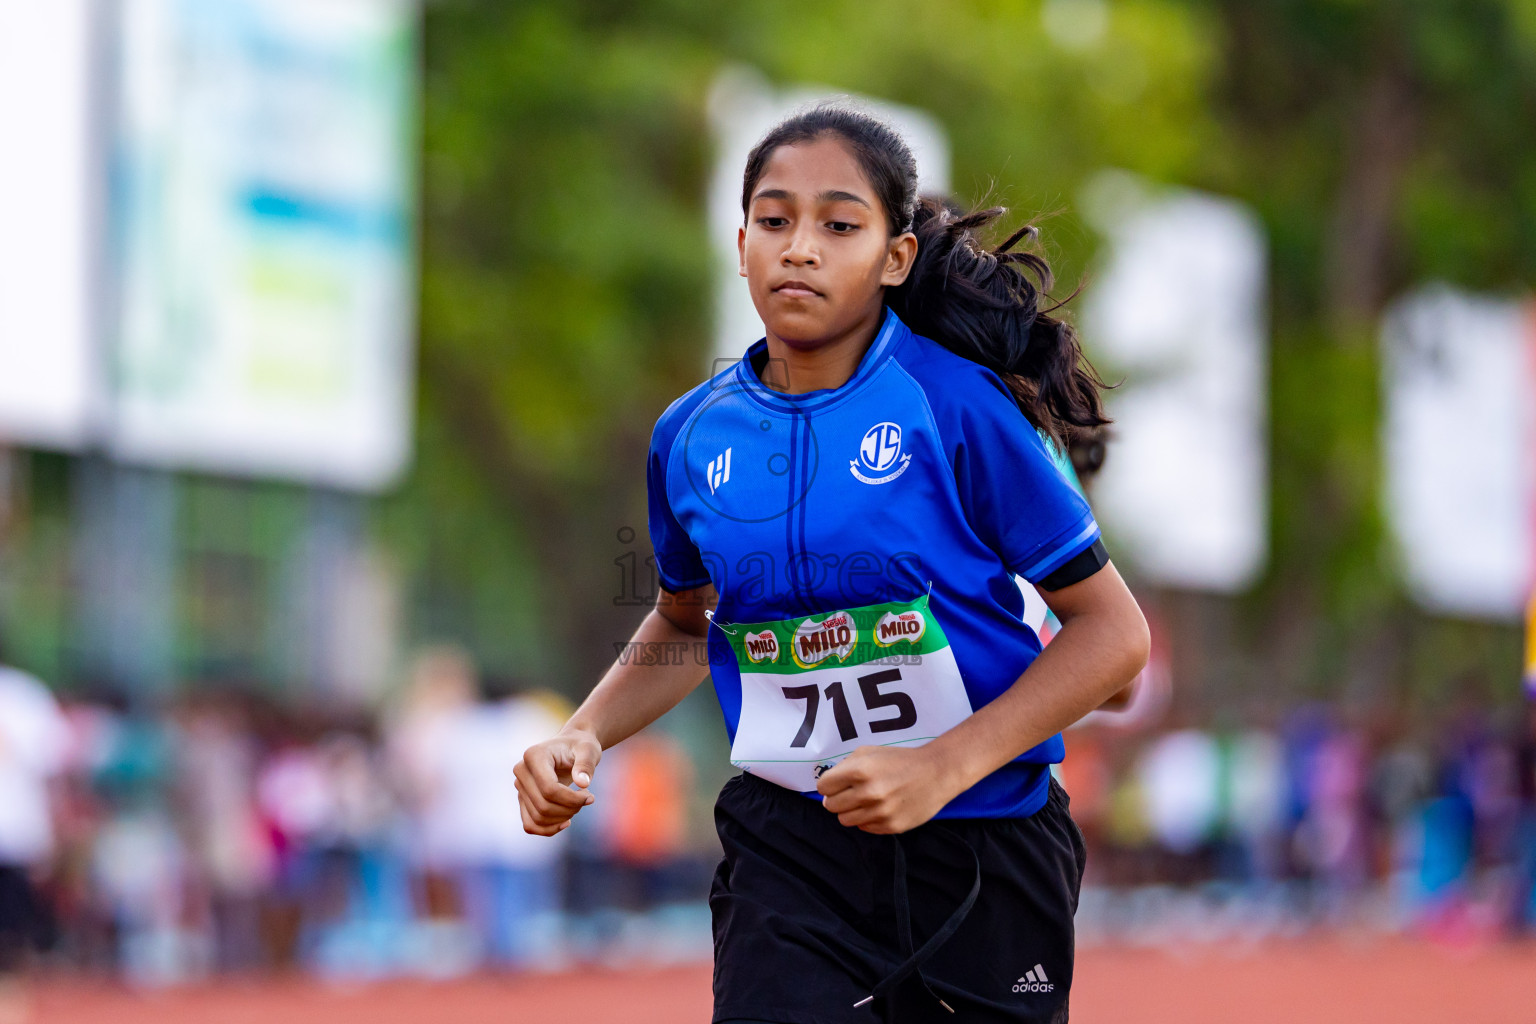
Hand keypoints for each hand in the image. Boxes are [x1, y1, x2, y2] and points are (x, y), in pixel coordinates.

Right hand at [514, 729, 601, 835]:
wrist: (571, 746)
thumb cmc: (580, 746)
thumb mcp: (589, 750)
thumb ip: (586, 764)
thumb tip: (583, 782)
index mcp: (533, 755)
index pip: (549, 789)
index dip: (571, 799)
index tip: (590, 796)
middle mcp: (521, 771)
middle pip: (543, 806)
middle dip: (570, 809)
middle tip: (587, 799)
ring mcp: (519, 786)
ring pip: (538, 818)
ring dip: (563, 818)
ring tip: (578, 805)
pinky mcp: (523, 799)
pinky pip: (530, 825)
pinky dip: (549, 829)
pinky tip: (566, 821)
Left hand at [815, 745, 959, 833]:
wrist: (936, 773)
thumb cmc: (900, 760)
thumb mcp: (869, 752)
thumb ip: (845, 766)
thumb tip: (827, 787)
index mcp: (860, 770)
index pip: (823, 787)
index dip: (828, 785)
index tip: (836, 784)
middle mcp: (868, 793)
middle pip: (831, 806)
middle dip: (836, 799)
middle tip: (849, 793)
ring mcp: (880, 812)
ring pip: (845, 820)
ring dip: (850, 811)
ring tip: (864, 801)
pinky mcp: (891, 827)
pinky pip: (864, 828)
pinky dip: (867, 819)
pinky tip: (878, 808)